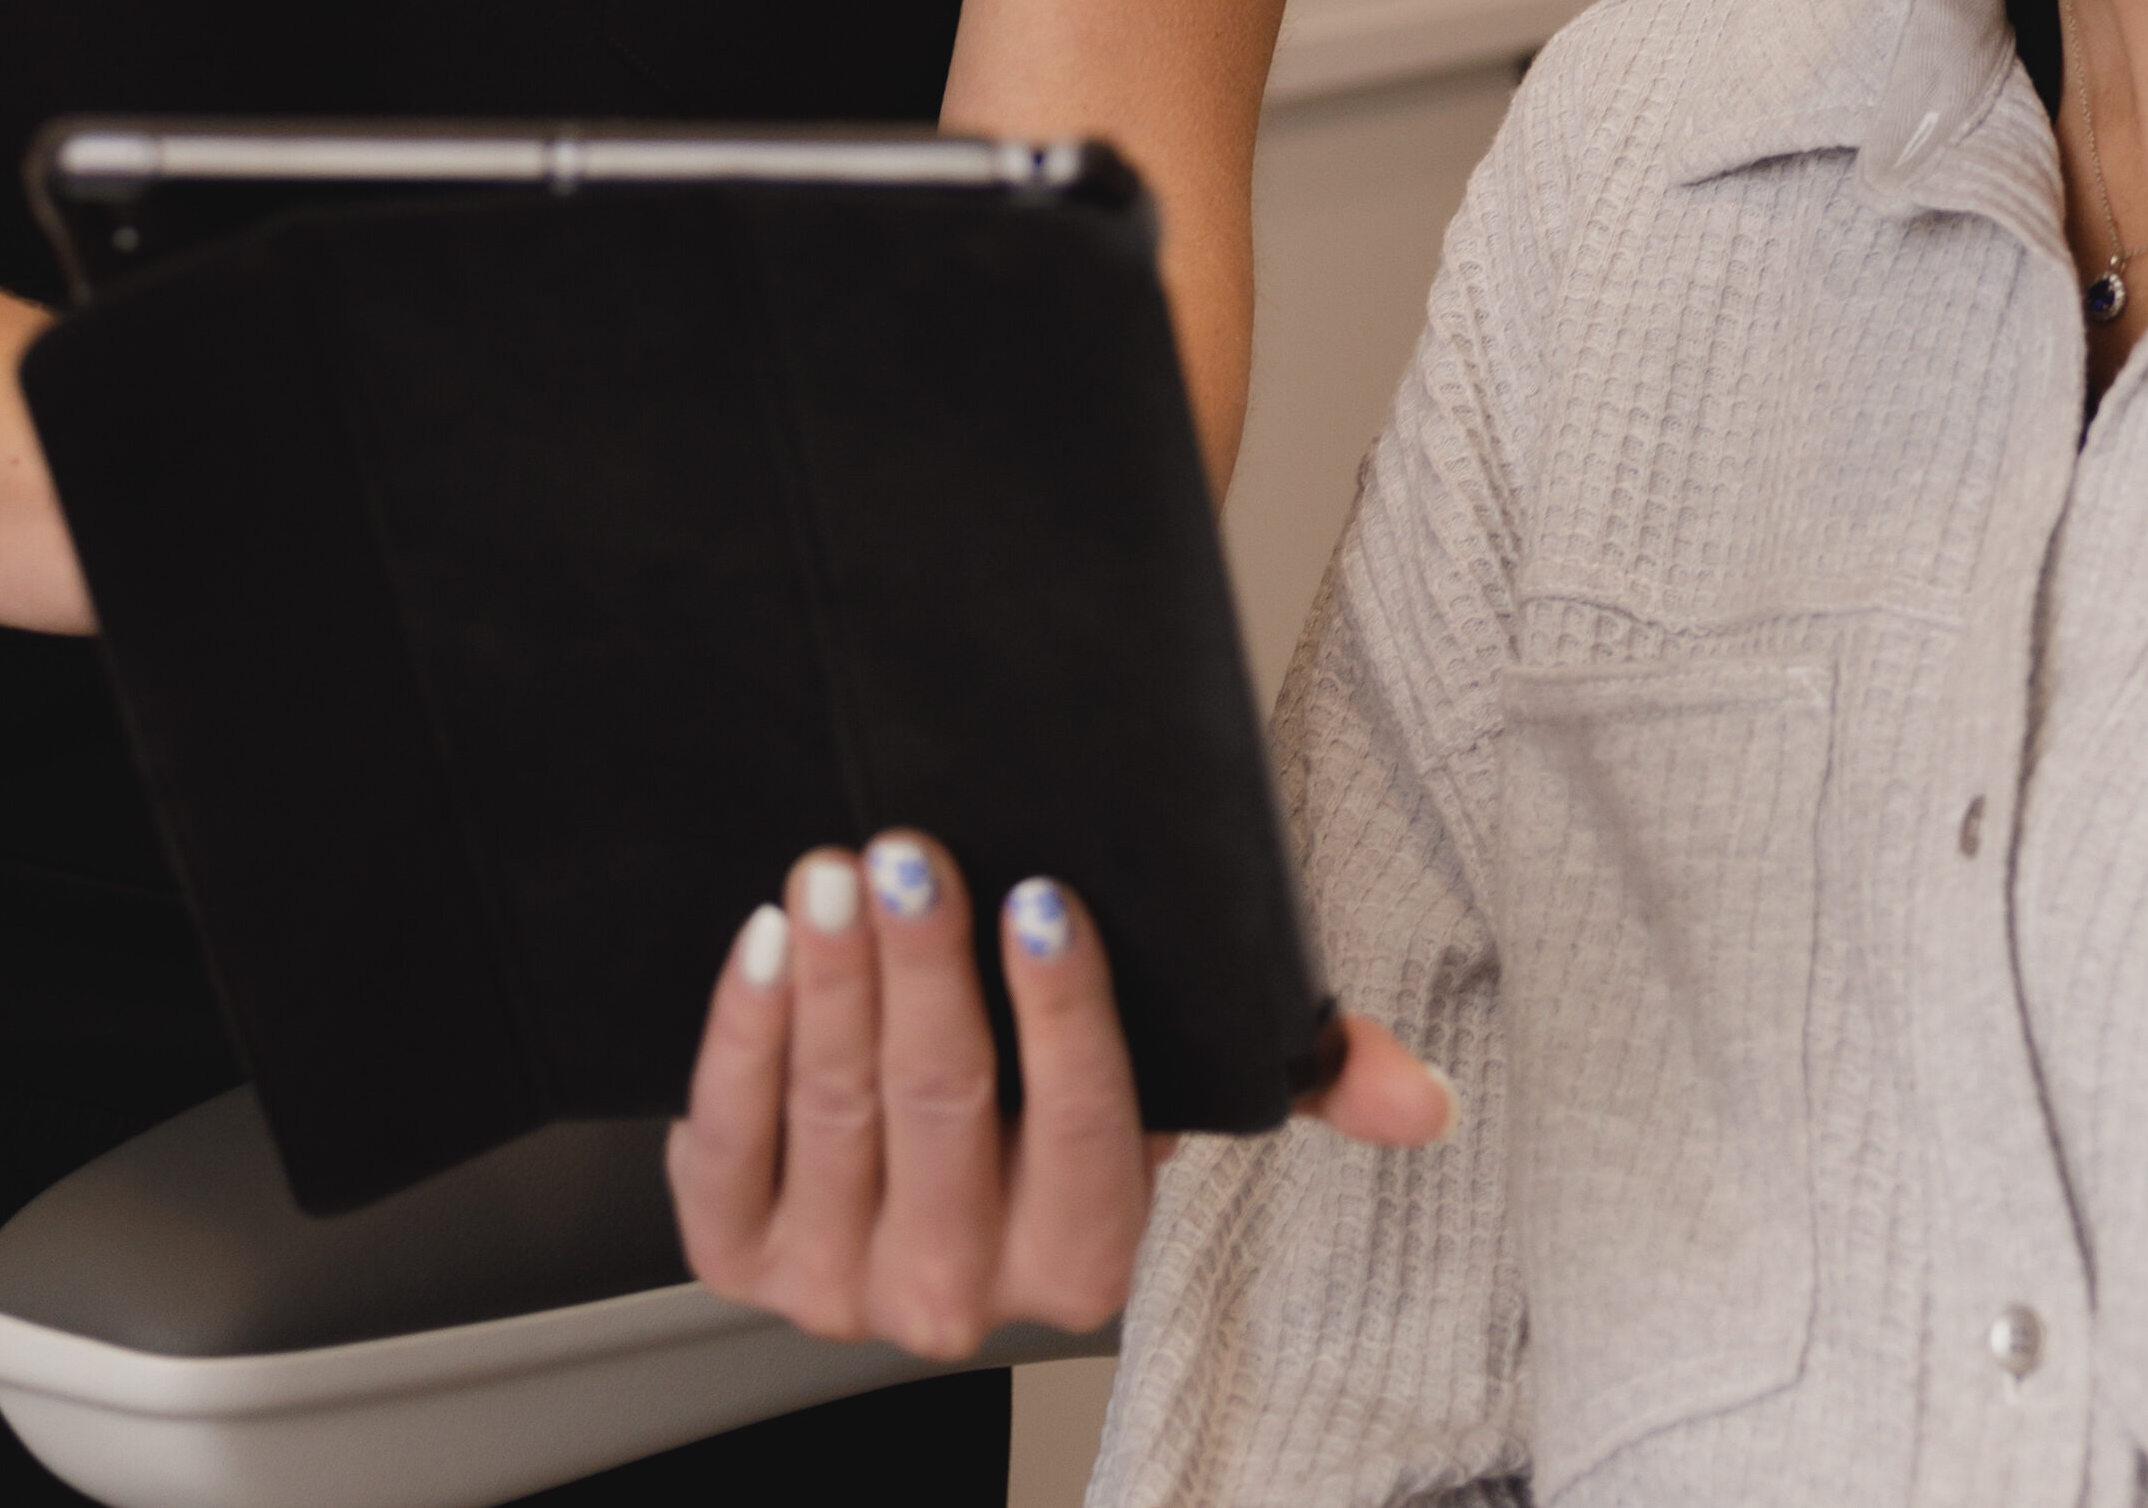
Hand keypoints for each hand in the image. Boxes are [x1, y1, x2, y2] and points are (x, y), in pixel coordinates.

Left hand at [666, 829, 1452, 1361]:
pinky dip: (744, 1034)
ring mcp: (837, 1283)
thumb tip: (1418, 1100)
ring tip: (838, 872)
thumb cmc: (1037, 1101)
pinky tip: (768, 942)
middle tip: (917, 853)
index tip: (1046, 899)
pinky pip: (729, 1142)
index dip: (1064, 1019)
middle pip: (945, 1116)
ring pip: (838, 1115)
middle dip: (929, 972)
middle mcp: (959, 1293)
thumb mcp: (1170, 1086)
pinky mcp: (736, 1250)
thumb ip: (1290, 1073)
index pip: (1087, 1139)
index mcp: (1081, 1258)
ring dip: (834, 982)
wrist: (875, 1159)